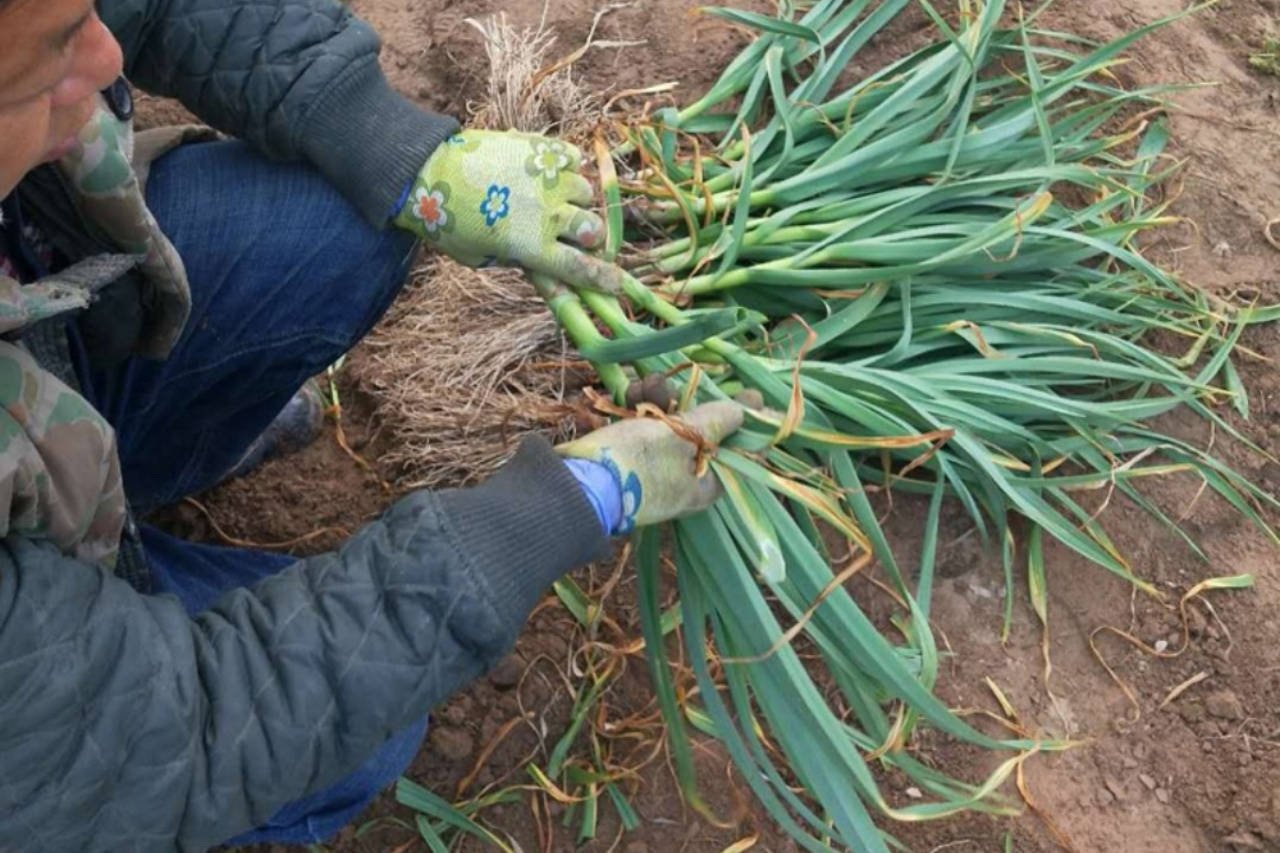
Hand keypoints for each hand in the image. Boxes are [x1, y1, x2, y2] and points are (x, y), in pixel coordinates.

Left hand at [395, 130, 623, 292]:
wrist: (428, 171)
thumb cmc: (449, 224)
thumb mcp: (482, 258)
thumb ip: (518, 262)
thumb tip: (545, 268)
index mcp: (534, 247)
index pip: (581, 269)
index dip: (603, 278)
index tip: (617, 283)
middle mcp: (549, 213)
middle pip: (593, 229)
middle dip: (590, 235)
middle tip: (578, 234)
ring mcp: (548, 178)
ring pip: (586, 191)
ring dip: (576, 199)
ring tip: (555, 198)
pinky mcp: (540, 149)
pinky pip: (573, 157)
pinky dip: (568, 166)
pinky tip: (552, 171)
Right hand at [556, 401, 743, 532]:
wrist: (576, 484)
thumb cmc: (639, 462)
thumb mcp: (685, 434)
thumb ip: (719, 419)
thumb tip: (751, 407)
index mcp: (705, 485)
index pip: (737, 453)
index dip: (741, 421)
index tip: (744, 394)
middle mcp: (683, 480)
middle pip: (700, 432)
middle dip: (688, 401)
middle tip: (681, 384)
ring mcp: (654, 469)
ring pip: (668, 424)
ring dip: (658, 398)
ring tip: (644, 385)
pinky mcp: (627, 458)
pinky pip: (642, 428)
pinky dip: (638, 409)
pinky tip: (628, 394)